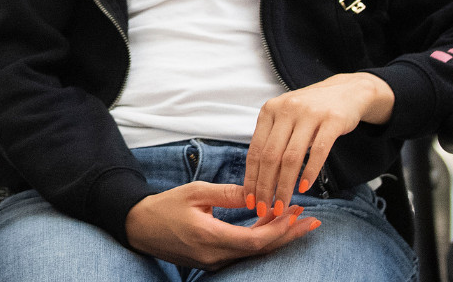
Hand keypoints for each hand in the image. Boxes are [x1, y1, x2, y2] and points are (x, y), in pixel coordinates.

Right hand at [124, 182, 315, 268]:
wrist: (140, 227)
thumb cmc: (165, 206)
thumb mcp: (196, 192)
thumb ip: (228, 193)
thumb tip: (257, 191)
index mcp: (209, 237)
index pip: (254, 240)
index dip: (278, 229)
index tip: (295, 213)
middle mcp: (214, 255)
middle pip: (260, 250)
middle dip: (288, 235)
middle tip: (312, 221)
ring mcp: (213, 262)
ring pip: (254, 254)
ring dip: (278, 238)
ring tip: (299, 222)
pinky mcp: (212, 261)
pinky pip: (243, 253)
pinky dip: (261, 240)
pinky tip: (273, 229)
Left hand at [242, 73, 392, 211]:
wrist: (346, 91)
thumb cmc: (311, 112)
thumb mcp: (285, 118)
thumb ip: (271, 141)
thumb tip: (256, 179)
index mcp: (269, 111)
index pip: (255, 150)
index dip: (251, 178)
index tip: (249, 200)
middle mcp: (286, 109)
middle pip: (270, 156)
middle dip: (265, 187)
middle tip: (263, 209)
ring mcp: (309, 114)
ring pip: (292, 157)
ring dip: (285, 185)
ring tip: (282, 204)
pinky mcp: (332, 120)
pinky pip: (319, 151)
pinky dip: (310, 172)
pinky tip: (304, 188)